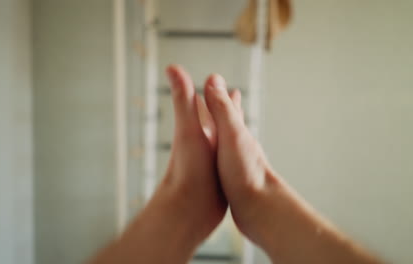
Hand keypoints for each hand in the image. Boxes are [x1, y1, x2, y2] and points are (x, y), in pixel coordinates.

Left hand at [90, 65, 227, 263]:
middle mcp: (205, 146)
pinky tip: (240, 158)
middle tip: (234, 96)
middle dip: (225, 110)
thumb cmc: (187, 170)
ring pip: (225, 142)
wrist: (188, 212)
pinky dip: (236, 154)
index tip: (218, 78)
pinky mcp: (222, 181)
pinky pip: (231, 162)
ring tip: (240, 125)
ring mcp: (214, 164)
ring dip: (232, 131)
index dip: (212, 92)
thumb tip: (172, 66)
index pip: (205, 106)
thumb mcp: (188, 130)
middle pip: (217, 122)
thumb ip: (183, 99)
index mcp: (198, 132)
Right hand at [203, 74, 279, 244]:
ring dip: (220, 133)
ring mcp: (238, 166)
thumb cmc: (246, 173)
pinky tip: (217, 165)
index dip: (219, 93)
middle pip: (230, 123)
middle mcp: (240, 147)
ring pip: (227, 144)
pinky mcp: (234, 184)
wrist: (261, 210)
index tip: (212, 79)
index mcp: (238, 133)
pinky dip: (217, 157)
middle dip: (223, 110)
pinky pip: (223, 165)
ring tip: (215, 129)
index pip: (228, 107)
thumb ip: (222, 109)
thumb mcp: (230, 135)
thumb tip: (213, 78)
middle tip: (218, 98)